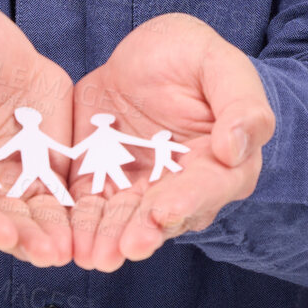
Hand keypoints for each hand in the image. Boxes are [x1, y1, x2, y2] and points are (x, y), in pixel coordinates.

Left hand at [65, 13, 274, 270]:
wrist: (145, 52)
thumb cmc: (193, 56)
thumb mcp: (220, 64)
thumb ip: (240, 104)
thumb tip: (236, 148)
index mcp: (221, 162)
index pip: (208, 188)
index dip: (187, 201)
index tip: (164, 211)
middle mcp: (182, 186)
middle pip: (164, 215)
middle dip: (143, 233)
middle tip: (125, 247)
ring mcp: (141, 187)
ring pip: (126, 220)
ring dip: (110, 239)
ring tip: (93, 254)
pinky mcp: (103, 180)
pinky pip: (90, 206)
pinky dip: (79, 225)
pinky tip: (66, 238)